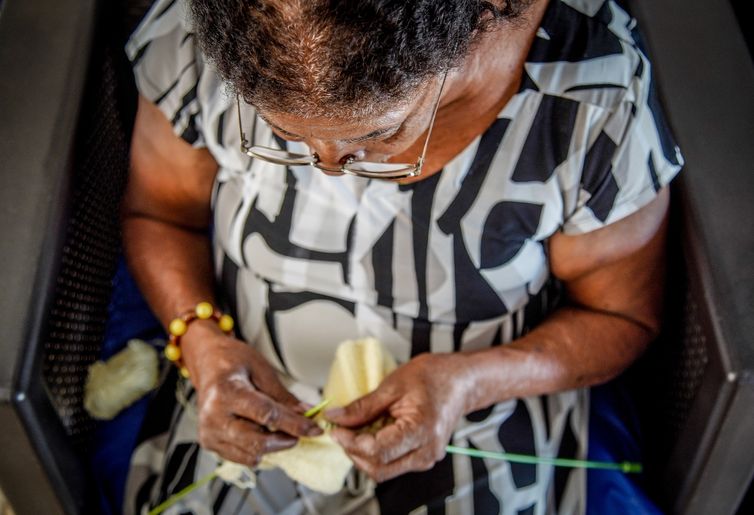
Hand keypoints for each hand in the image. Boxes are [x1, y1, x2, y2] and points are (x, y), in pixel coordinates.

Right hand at [182, 321, 322, 466]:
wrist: (208, 364)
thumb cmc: (233, 362)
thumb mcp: (262, 368)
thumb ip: (283, 396)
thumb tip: (306, 413)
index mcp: (226, 391)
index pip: (266, 415)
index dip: (294, 424)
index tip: (314, 429)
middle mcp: (213, 416)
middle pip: (258, 441)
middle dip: (285, 439)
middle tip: (300, 431)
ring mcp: (209, 432)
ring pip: (251, 454)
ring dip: (273, 446)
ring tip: (280, 429)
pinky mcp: (209, 443)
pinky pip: (241, 457)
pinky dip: (258, 449)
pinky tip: (263, 433)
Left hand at [326, 353, 473, 481]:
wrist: (461, 380)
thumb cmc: (434, 376)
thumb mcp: (393, 385)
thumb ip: (362, 406)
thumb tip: (335, 417)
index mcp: (421, 430)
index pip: (377, 450)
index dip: (350, 441)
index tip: (336, 428)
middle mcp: (426, 452)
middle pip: (378, 467)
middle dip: (354, 450)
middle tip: (342, 428)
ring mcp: (425, 458)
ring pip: (383, 470)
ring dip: (363, 453)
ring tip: (357, 428)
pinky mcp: (422, 458)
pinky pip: (392, 463)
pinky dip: (375, 452)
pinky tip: (372, 432)